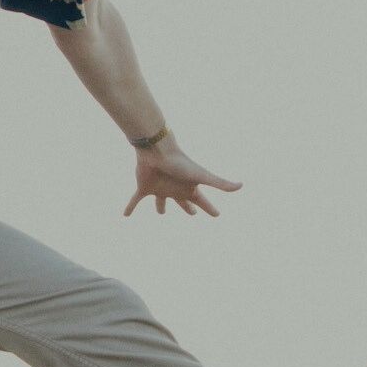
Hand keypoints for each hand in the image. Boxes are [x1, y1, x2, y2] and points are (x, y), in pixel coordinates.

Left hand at [123, 141, 241, 217]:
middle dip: (187, 208)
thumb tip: (242, 186)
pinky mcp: (144, 187)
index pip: (203, 202)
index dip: (210, 209)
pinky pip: (135, 200)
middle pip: (183, 202)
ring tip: (161, 213)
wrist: (157, 150)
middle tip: (192, 214)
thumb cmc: (180, 163)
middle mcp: (174, 189)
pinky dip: (130, 207)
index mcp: (188, 188)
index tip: (217, 215)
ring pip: (160, 201)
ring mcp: (159, 188)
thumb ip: (220, 182)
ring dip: (161, 207)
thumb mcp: (202, 175)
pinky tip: (124, 215)